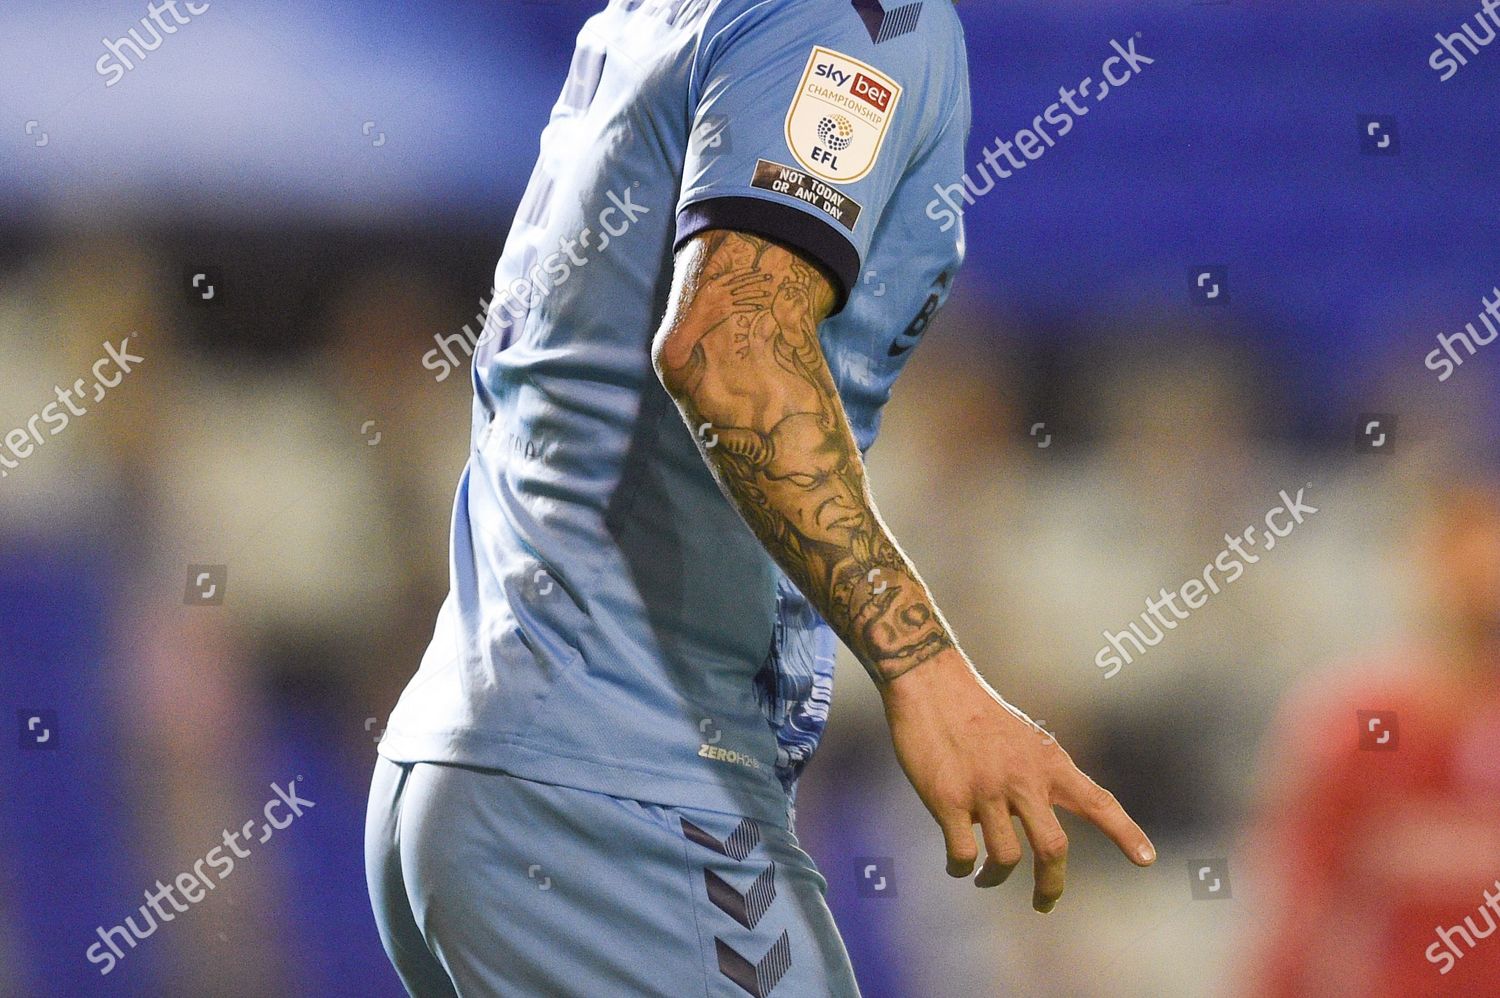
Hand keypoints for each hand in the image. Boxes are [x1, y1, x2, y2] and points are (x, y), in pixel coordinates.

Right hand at [881, 650, 1155, 911]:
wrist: (932, 683)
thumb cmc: (976, 711)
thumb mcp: (1023, 738)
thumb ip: (1036, 779)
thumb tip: (1029, 829)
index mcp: (1047, 761)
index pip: (1097, 801)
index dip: (1125, 833)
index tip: (1147, 860)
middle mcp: (1022, 778)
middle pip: (1053, 848)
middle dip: (1051, 885)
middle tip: (1044, 904)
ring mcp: (985, 790)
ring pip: (1005, 859)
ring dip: (994, 878)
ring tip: (985, 877)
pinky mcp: (947, 799)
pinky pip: (962, 853)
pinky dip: (961, 868)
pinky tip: (959, 865)